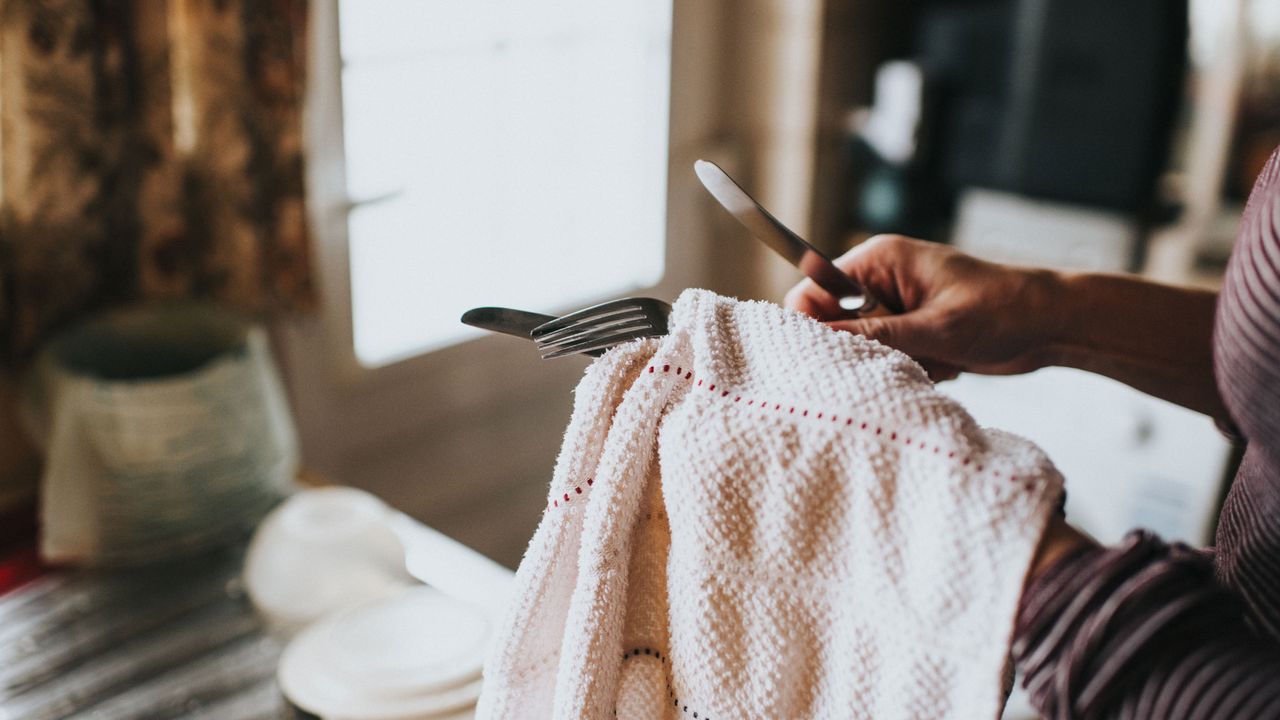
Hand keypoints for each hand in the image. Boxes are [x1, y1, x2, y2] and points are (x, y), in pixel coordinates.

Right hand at [784, 235, 1061, 380]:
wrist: (1052, 325)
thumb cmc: (1002, 309)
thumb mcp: (936, 327)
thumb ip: (875, 335)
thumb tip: (821, 342)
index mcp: (879, 261)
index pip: (814, 289)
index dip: (812, 324)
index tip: (828, 355)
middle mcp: (881, 281)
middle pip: (834, 323)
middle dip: (862, 349)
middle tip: (900, 357)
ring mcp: (896, 307)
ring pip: (862, 346)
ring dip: (893, 361)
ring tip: (934, 358)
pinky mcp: (912, 330)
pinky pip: (888, 357)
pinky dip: (913, 367)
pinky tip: (946, 363)